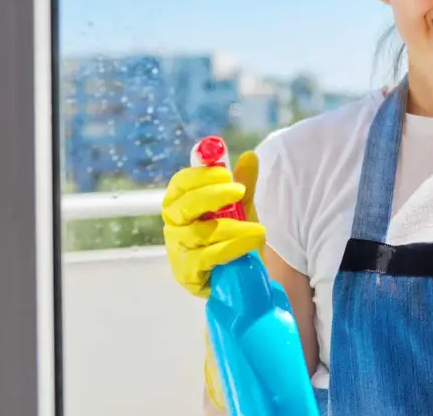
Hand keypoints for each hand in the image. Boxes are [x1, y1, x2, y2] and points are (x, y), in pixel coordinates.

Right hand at [161, 151, 265, 297]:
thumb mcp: (241, 207)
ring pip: (199, 233)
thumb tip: (250, 156)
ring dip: (232, 227)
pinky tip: (251, 242)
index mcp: (180, 204)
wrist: (241, 277)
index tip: (225, 173)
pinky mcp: (187, 274)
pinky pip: (208, 258)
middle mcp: (174, 226)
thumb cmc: (234, 236)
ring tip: (258, 228)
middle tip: (240, 191)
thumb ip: (244, 182)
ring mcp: (178, 251)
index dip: (199, 176)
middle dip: (211, 195)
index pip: (180, 184)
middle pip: (183, 207)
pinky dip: (232, 248)